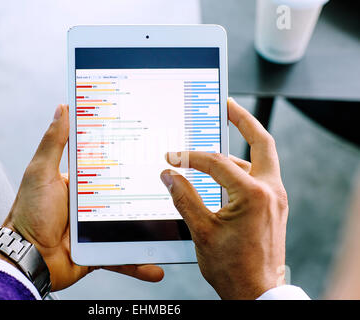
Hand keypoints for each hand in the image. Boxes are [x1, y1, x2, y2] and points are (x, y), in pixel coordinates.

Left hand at [0, 104, 162, 291]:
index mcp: (81, 182)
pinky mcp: (101, 250)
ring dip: (151, 230)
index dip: (127, 155)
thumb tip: (63, 108)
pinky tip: (157, 267)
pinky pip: (124, 255)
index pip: (109, 164)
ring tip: (176, 225)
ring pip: (131, 226)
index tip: (150, 144)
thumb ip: (54, 143)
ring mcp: (98, 228)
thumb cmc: (29, 212)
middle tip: (176, 183)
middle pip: (126, 195)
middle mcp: (92, 203)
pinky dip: (139, 263)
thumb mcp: (41, 172)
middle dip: (149, 191)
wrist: (26, 258)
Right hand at [160, 98, 287, 298]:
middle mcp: (271, 191)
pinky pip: (259, 176)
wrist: (257, 293)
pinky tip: (223, 173)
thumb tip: (169, 175)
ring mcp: (275, 198)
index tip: (172, 158)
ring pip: (260, 159)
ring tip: (217, 142)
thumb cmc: (233, 268)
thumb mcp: (202, 231)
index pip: (216, 162)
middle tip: (227, 105)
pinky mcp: (273, 207)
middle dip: (244, 120)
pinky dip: (241, 169)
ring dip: (239, 149)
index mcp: (254, 194)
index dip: (189, 157)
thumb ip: (184, 198)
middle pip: (262, 141)